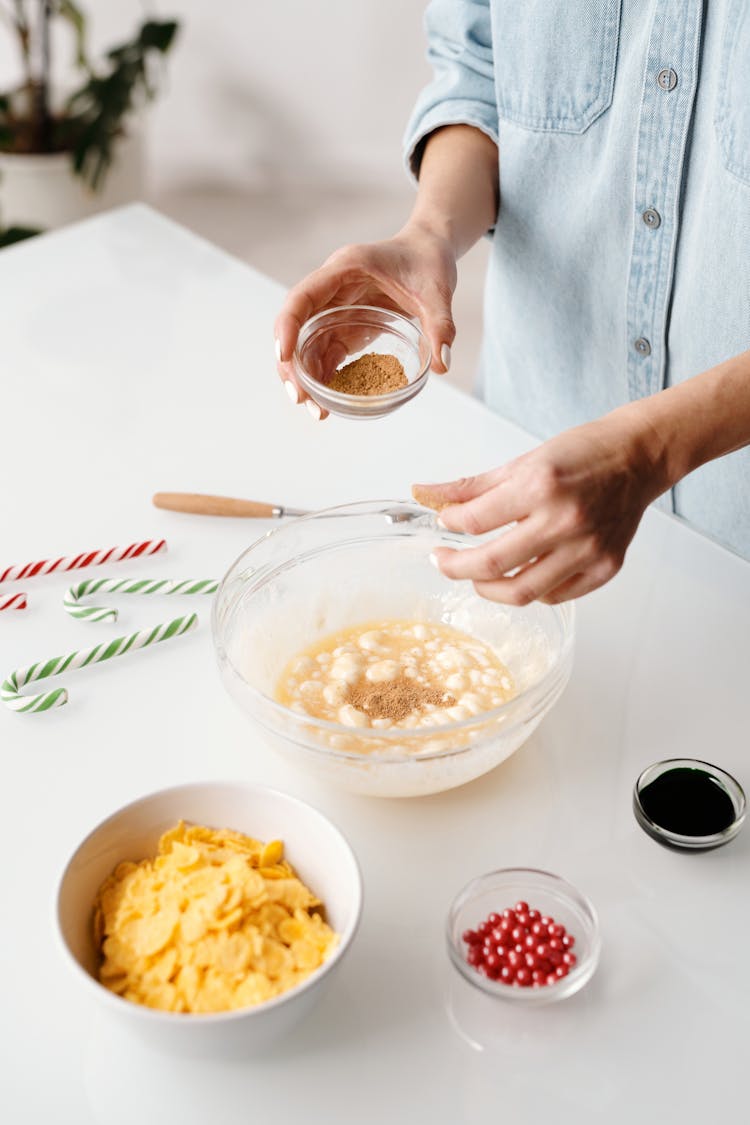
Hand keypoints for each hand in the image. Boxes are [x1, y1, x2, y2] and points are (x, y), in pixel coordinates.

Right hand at [274, 222, 456, 418]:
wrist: (429, 251)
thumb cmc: (428, 261)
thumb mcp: (437, 292)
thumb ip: (440, 326)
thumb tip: (442, 365)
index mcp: (344, 269)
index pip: (302, 297)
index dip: (288, 326)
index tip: (284, 356)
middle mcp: (331, 289)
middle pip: (297, 327)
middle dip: (293, 364)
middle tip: (301, 398)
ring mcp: (336, 308)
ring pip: (308, 345)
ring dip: (307, 377)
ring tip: (318, 410)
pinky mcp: (345, 325)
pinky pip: (327, 352)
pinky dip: (325, 376)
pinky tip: (330, 400)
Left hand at [417, 411, 667, 603]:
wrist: (638, 457)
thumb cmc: (583, 454)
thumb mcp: (523, 461)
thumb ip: (472, 486)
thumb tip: (427, 495)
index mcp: (540, 486)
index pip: (475, 520)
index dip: (449, 525)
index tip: (442, 524)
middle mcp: (564, 521)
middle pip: (491, 564)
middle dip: (454, 567)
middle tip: (442, 561)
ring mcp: (587, 549)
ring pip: (521, 592)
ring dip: (487, 588)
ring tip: (476, 575)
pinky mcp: (604, 568)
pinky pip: (553, 596)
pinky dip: (529, 590)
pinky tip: (519, 574)